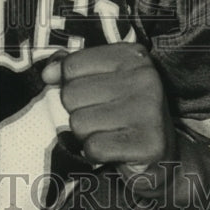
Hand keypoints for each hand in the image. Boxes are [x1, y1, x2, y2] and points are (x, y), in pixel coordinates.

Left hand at [41, 43, 174, 182]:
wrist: (161, 154)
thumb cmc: (123, 112)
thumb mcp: (101, 80)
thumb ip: (71, 68)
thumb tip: (48, 74)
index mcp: (132, 55)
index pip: (71, 66)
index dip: (70, 85)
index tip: (91, 95)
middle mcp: (145, 78)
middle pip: (71, 95)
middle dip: (78, 112)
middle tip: (102, 118)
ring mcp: (149, 110)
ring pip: (79, 123)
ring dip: (87, 134)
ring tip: (109, 132)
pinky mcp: (149, 143)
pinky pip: (93, 147)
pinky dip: (96, 153)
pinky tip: (114, 149)